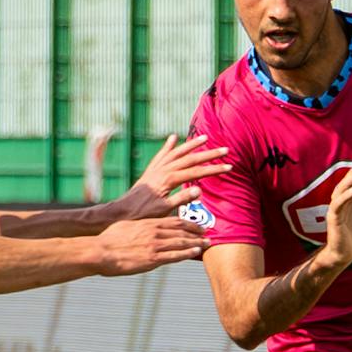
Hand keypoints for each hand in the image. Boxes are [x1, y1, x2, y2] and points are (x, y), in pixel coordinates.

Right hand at [93, 215, 209, 276]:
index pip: (174, 221)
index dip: (189, 223)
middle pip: (182, 230)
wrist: (101, 251)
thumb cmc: (109, 239)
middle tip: (207, 233)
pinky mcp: (152, 259)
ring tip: (206, 243)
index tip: (197, 225)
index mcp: (148, 223)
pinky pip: (175, 256)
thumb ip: (139, 227)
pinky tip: (196, 252)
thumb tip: (142, 227)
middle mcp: (154, 232)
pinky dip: (187, 253)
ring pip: (182, 242)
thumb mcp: (126, 226)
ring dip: (196, 242)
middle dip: (196, 232)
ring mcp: (154, 246)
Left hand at [109, 134, 231, 222]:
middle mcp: (163, 169)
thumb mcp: (164, 210)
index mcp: (169, 179)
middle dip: (209, 154)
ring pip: (177, 152)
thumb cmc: (143, 213)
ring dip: (192, 145)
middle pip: (190, 158)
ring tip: (205, 138)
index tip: (229, 167)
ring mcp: (156, 168)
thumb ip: (181, 199)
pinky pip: (161, 154)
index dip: (214, 169)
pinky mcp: (151, 170)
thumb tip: (200, 190)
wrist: (122, 211)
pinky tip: (173, 137)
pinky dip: (168, 145)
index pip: (197, 172)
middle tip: (225, 149)